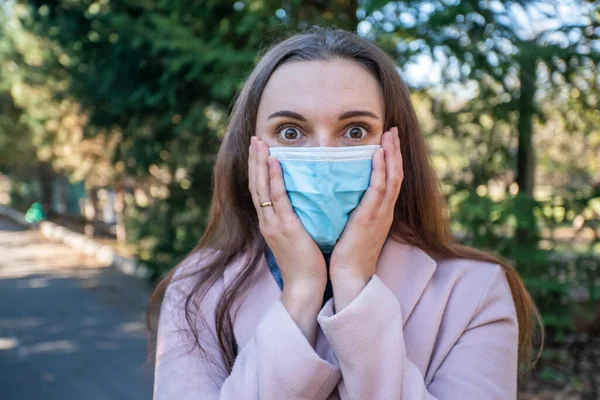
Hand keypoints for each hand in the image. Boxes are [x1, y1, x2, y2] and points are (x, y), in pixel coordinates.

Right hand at [248, 137, 326, 297]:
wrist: (304, 287)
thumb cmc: (306, 264)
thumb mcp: (297, 238)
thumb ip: (295, 220)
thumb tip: (302, 204)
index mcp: (269, 223)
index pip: (260, 190)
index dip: (258, 169)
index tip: (258, 150)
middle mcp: (267, 221)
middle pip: (256, 185)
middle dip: (254, 161)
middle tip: (255, 139)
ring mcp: (273, 224)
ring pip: (262, 188)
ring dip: (260, 164)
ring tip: (259, 144)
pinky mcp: (285, 227)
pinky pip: (278, 199)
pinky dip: (274, 179)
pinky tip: (274, 162)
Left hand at [329, 127, 403, 309]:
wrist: (350, 277)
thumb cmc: (348, 255)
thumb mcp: (354, 228)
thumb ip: (354, 211)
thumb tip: (344, 195)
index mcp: (381, 213)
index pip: (390, 180)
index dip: (391, 160)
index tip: (388, 141)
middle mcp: (385, 211)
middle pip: (396, 174)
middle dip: (395, 151)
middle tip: (393, 130)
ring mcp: (380, 215)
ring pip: (392, 178)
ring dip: (392, 154)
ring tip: (390, 135)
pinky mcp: (370, 219)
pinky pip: (378, 190)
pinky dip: (381, 171)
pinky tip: (378, 155)